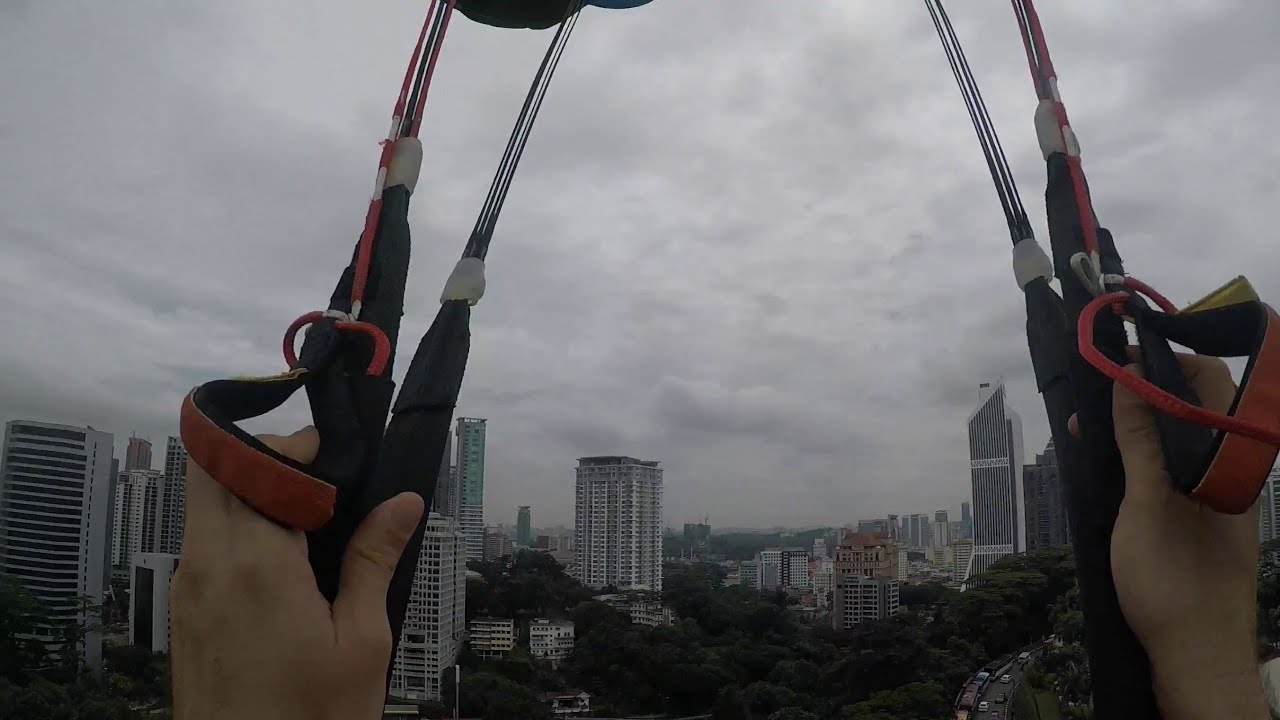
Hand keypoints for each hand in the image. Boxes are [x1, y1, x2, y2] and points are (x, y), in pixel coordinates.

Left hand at [170, 426, 424, 719]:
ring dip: (250, 493)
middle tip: (321, 483)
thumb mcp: (361, 640)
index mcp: (254, 562)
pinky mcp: (184, 611)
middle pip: (213, 470)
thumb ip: (374, 560)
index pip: (257, 463)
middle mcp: (207, 564)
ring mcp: (187, 588)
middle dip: (265, 459)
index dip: (298, 449)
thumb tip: (402, 501)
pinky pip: (205, 542)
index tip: (339, 459)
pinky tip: (286, 562)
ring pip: (206, 503)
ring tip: (311, 524)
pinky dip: (238, 529)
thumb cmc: (309, 719)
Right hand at [1100, 353, 1266, 718]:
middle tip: (1091, 393)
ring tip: (1085, 428)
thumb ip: (1142, 440)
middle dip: (1140, 391)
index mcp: (1229, 460)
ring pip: (1174, 439)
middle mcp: (1226, 470)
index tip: (1117, 357)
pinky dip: (1137, 458)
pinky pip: (1168, 470)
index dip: (1165, 361)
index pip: (1208, 382)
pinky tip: (1103, 464)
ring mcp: (1212, 495)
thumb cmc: (1176, 581)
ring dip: (1132, 426)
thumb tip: (1129, 381)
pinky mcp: (1195, 518)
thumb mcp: (1148, 503)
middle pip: (1190, 407)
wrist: (1195, 657)